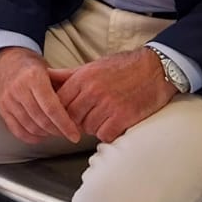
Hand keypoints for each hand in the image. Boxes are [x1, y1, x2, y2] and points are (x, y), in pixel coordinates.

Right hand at [0, 47, 80, 144]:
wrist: (8, 61)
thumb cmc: (33, 67)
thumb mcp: (51, 70)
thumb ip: (64, 88)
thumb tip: (81, 111)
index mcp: (34, 78)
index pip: (52, 108)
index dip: (65, 124)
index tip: (75, 135)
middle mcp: (18, 89)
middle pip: (41, 120)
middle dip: (58, 131)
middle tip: (69, 134)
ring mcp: (8, 100)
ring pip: (30, 127)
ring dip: (46, 134)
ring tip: (57, 132)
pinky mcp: (2, 109)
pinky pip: (17, 131)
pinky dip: (31, 137)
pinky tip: (42, 135)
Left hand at [50, 47, 173, 142]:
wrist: (156, 69)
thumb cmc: (123, 67)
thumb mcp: (93, 65)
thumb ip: (68, 75)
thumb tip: (46, 77)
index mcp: (83, 78)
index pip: (59, 103)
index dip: (60, 113)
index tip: (65, 117)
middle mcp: (93, 91)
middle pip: (72, 118)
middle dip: (77, 122)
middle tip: (87, 119)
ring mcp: (108, 105)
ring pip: (88, 128)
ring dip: (94, 127)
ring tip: (105, 117)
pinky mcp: (123, 117)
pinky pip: (105, 135)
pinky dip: (108, 133)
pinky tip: (115, 124)